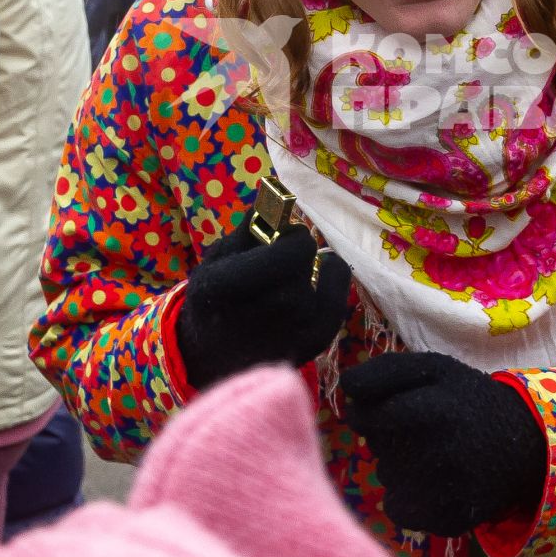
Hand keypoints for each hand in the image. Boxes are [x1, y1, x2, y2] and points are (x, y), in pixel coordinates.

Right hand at [172, 220, 352, 389]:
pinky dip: (328, 282)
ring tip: (287, 280)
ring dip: (309, 268)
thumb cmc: (216, 301)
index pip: (291, 247)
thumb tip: (274, 195)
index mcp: (231, 285)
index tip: (276, 236)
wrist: (219, 360)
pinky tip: (309, 289)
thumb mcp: (215, 262)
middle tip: (278, 259)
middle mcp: (269, 310)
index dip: (288, 234)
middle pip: (305, 258)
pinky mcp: (318, 340)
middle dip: (294, 250)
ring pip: (323, 272)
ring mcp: (298, 329)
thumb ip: (246, 231)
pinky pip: (340, 293)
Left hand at [341, 351, 547, 536]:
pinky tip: (438, 481)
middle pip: (375, 447)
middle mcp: (438, 454)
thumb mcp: (434, 368)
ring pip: (386, 476)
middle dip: (390, 436)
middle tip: (428, 429)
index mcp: (433, 409)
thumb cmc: (467, 401)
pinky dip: (410, 496)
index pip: (362, 416)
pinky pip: (398, 508)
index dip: (370, 412)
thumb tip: (346, 388)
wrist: (525, 446)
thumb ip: (384, 370)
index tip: (393, 409)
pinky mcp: (447, 522)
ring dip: (401, 465)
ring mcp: (443, 494)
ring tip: (439, 453)